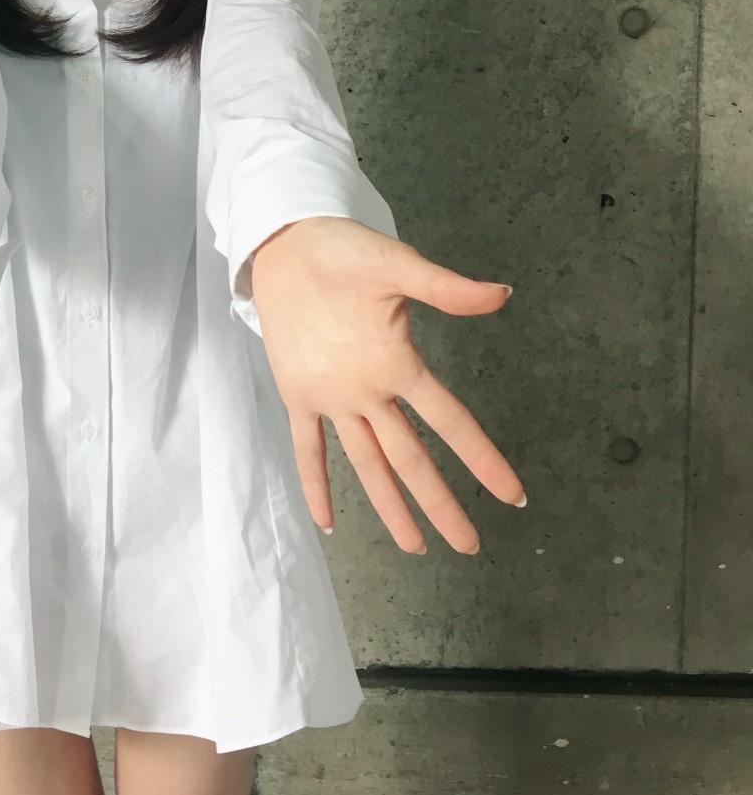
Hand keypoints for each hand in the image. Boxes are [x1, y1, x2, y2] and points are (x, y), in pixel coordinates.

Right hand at [250, 216, 524, 554]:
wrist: (280, 247)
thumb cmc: (343, 253)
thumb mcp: (399, 263)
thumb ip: (450, 288)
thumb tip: (505, 294)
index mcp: (394, 364)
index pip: (450, 421)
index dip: (483, 459)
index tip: (513, 496)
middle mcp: (364, 392)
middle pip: (409, 459)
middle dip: (441, 504)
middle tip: (469, 544)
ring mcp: (328, 399)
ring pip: (365, 464)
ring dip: (390, 508)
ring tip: (414, 546)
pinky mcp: (298, 396)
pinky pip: (308, 449)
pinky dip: (316, 486)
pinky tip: (327, 523)